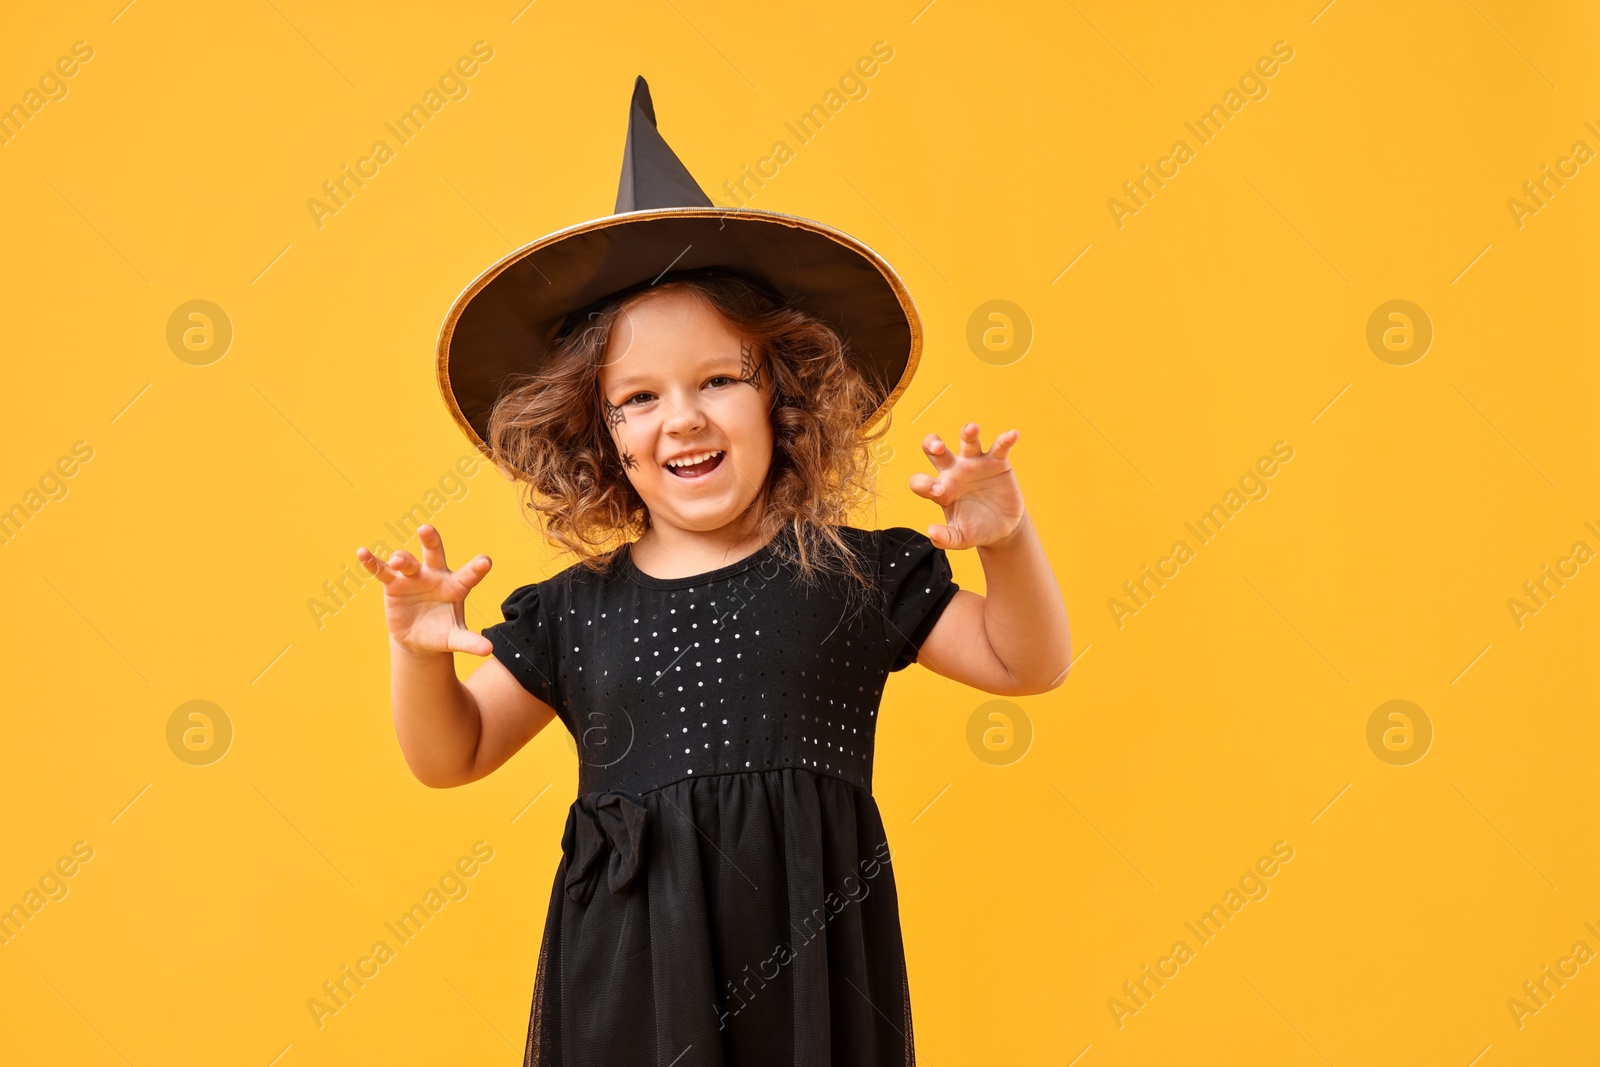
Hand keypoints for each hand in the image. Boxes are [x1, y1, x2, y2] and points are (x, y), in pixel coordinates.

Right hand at [354, 524, 494, 655]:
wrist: (418, 638)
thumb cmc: (442, 632)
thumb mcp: (455, 638)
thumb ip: (470, 641)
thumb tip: (488, 650)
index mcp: (456, 585)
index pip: (469, 574)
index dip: (477, 567)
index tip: (485, 561)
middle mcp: (435, 575)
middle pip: (434, 553)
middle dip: (431, 540)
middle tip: (426, 530)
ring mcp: (413, 577)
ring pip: (407, 562)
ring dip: (402, 559)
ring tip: (398, 561)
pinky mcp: (393, 584)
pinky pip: (381, 570)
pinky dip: (372, 562)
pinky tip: (362, 553)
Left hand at [909, 422, 1025, 550]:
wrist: (1002, 528)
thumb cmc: (976, 530)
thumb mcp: (960, 538)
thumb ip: (946, 538)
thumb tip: (931, 533)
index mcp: (940, 489)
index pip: (922, 481)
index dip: (924, 484)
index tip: (938, 492)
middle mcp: (953, 472)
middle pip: (936, 450)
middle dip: (933, 444)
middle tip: (938, 447)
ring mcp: (975, 464)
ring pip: (968, 441)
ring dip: (969, 433)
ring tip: (972, 429)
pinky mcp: (996, 462)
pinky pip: (999, 447)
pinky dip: (1006, 440)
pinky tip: (1012, 435)